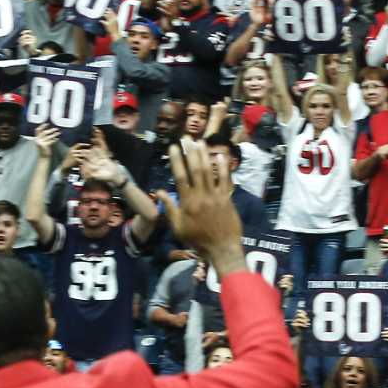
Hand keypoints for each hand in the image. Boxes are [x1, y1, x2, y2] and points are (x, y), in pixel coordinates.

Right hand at [159, 140, 243, 271]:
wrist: (221, 248)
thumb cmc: (197, 240)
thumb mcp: (178, 227)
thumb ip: (170, 208)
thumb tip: (160, 192)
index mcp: (187, 202)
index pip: (180, 176)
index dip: (177, 160)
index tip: (173, 147)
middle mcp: (201, 196)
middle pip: (195, 169)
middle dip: (190, 152)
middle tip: (186, 138)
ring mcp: (215, 196)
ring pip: (209, 171)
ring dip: (205, 155)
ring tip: (200, 142)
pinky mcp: (227, 198)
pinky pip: (226, 180)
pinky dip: (224, 167)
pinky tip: (221, 155)